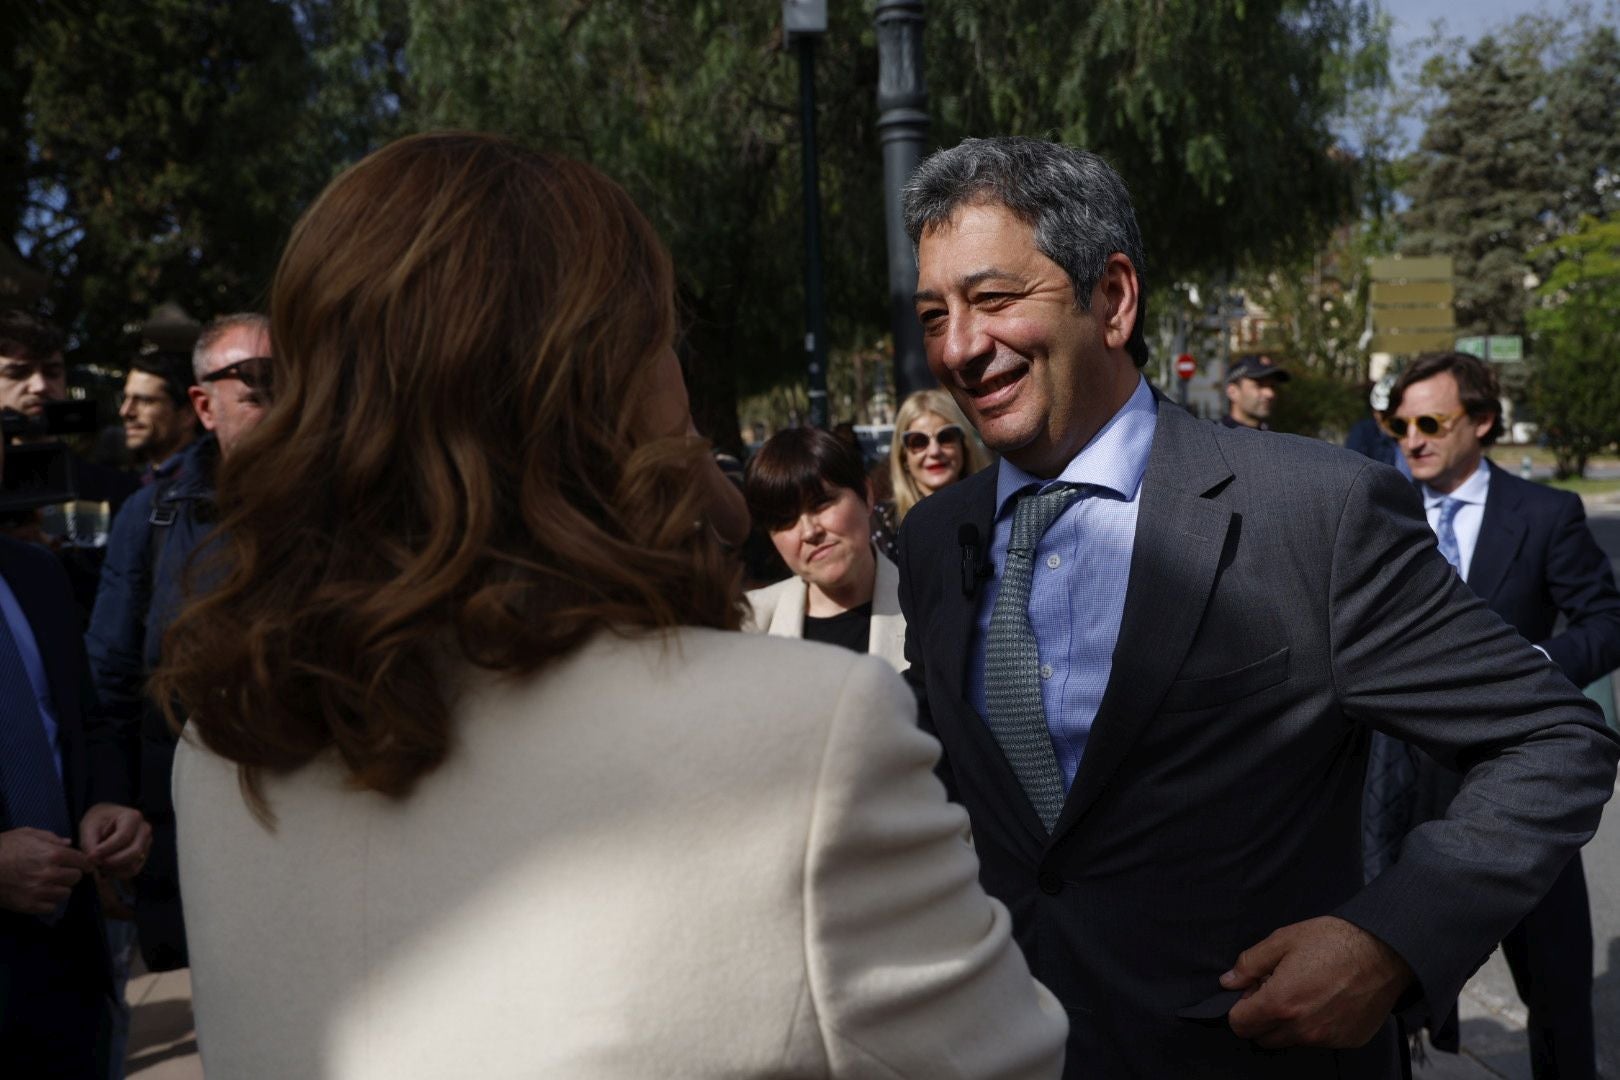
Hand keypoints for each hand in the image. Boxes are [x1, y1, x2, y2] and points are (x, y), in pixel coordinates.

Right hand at [0, 827, 94, 914]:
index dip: (84, 862)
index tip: (83, 865)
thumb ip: (51, 838)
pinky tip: (41, 895)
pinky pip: (51, 908)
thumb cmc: (3, 847)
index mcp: (54, 854)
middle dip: (71, 874)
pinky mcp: (29, 906)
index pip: (82, 861)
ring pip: (65, 894)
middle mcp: (51, 874)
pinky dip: (49, 902)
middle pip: (76, 878)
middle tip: (62, 873)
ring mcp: (40, 892)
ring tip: (50, 884)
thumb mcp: (27, 834)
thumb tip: (68, 843)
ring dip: (61, 889)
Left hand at [78, 803, 151, 879]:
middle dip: (111, 862)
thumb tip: (94, 862)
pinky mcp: (143, 857)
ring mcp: (146, 844)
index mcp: (133, 817)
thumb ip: (89, 844)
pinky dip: (116, 874)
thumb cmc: (97, 822)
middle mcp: (144, 830)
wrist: (105, 823)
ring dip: (112, 869)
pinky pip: (131, 871)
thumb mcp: (88, 828)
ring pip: (133, 865)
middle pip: (133, 853)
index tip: (91, 855)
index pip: (124, 836)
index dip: (106, 849)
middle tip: (94, 862)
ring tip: (97, 864)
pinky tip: (104, 868)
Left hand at [1223, 915, 1412, 1048]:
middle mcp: (1302, 1028)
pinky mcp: (1347, 1040)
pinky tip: (1325, 999)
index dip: (1241, 1006)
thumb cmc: (1333, 941)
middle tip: (1277, 989)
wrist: (1383, 951)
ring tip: (1304, 991)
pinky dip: (1315, 1026)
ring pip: (1291, 1040)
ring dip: (1288, 1023)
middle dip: (1261, 1017)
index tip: (1254, 991)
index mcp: (1281, 1003)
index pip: (1240, 1025)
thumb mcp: (1283, 940)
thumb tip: (1228, 981)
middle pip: (1262, 1037)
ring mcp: (1326, 1038)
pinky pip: (1319, 1040)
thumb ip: (1250, 964)